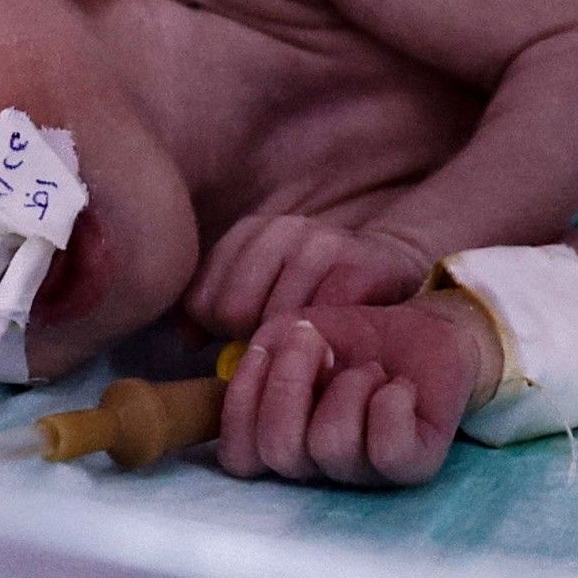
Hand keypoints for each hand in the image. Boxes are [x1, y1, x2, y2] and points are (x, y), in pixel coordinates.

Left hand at [188, 212, 433, 338]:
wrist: (390, 264)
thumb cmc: (316, 286)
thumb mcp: (261, 287)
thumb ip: (215, 310)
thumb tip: (186, 340)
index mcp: (250, 231)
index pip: (203, 298)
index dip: (217, 329)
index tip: (242, 335)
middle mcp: (283, 229)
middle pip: (234, 308)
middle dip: (249, 337)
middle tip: (275, 345)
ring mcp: (323, 244)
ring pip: (275, 316)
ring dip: (288, 344)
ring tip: (303, 347)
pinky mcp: (359, 266)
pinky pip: (320, 319)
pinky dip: (321, 341)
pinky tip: (329, 344)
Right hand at [215, 298, 493, 488]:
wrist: (418, 326)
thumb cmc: (348, 337)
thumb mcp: (288, 334)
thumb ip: (262, 355)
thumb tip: (264, 361)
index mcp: (279, 445)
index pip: (237, 457)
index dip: (243, 400)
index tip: (268, 348)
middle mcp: (316, 469)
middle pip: (279, 450)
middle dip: (292, 380)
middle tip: (320, 345)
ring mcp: (363, 474)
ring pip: (331, 444)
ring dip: (349, 385)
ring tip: (371, 370)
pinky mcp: (413, 466)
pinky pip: (388, 449)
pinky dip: (390, 401)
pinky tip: (399, 386)